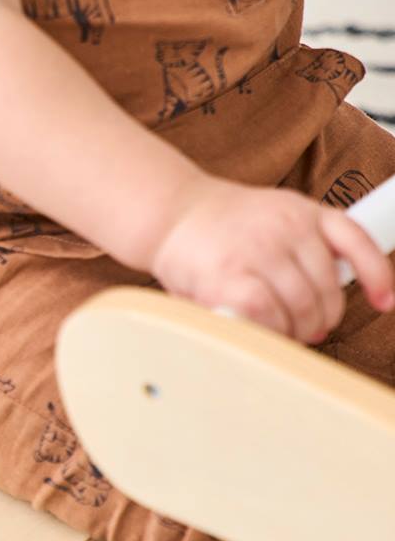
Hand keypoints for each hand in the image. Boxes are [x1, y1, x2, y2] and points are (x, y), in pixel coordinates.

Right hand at [149, 178, 394, 343]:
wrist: (168, 213)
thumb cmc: (219, 227)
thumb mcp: (273, 218)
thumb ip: (302, 248)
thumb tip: (324, 302)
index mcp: (302, 211)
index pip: (357, 241)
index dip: (377, 275)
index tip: (385, 301)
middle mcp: (287, 226)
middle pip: (328, 291)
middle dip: (320, 318)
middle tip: (305, 327)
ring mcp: (260, 250)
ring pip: (302, 308)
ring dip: (294, 329)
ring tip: (277, 328)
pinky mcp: (233, 277)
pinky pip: (269, 315)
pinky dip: (267, 329)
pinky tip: (257, 325)